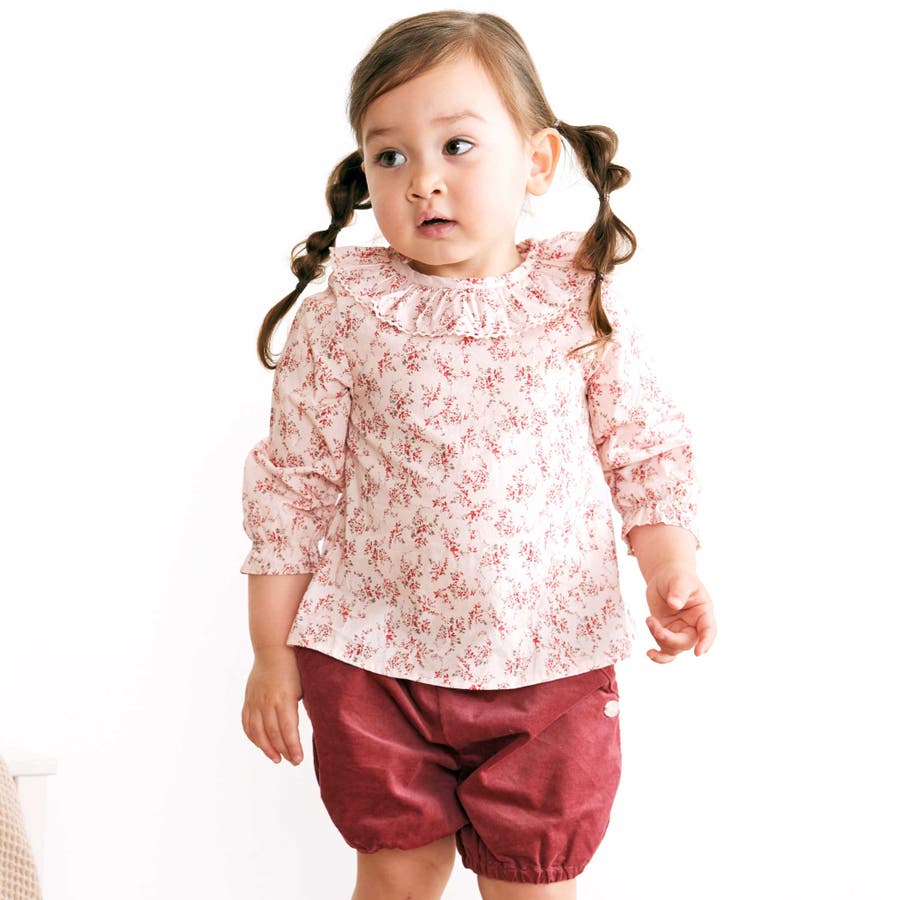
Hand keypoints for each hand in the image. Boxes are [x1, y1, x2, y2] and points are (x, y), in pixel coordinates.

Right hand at [242, 645, 304, 764]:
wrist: (273, 648)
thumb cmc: (294, 666)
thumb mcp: (305, 685)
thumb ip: (306, 705)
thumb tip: (318, 725)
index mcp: (284, 698)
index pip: (288, 729)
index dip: (293, 747)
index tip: (298, 759)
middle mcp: (267, 701)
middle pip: (273, 733)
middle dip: (283, 750)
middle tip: (293, 761)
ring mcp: (255, 701)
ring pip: (257, 732)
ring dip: (266, 748)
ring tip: (277, 758)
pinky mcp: (248, 699)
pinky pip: (247, 723)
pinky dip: (253, 737)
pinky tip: (261, 744)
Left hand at [643, 564, 716, 663]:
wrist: (665, 576)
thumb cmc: (677, 576)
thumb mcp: (679, 580)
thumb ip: (678, 592)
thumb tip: (674, 604)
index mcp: (703, 613)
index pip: (708, 630)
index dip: (705, 642)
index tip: (698, 653)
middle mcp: (694, 625)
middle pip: (686, 642)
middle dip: (669, 639)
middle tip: (653, 623)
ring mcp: (679, 631)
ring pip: (673, 648)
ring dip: (659, 639)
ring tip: (649, 620)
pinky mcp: (666, 632)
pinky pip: (665, 650)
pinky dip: (658, 656)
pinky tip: (649, 653)